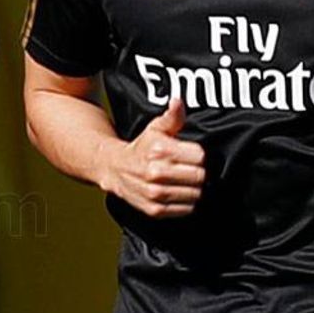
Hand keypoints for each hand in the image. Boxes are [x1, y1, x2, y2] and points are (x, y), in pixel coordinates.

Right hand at [103, 98, 206, 217]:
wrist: (113, 168)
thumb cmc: (140, 148)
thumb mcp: (155, 128)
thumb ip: (172, 117)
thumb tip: (178, 102)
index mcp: (160, 150)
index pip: (200, 156)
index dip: (197, 155)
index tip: (189, 155)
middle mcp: (157, 172)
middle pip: (200, 176)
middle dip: (197, 172)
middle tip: (187, 169)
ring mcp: (156, 193)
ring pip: (196, 194)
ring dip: (193, 188)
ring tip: (182, 181)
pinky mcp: (155, 210)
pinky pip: (187, 209)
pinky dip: (186, 203)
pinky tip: (176, 192)